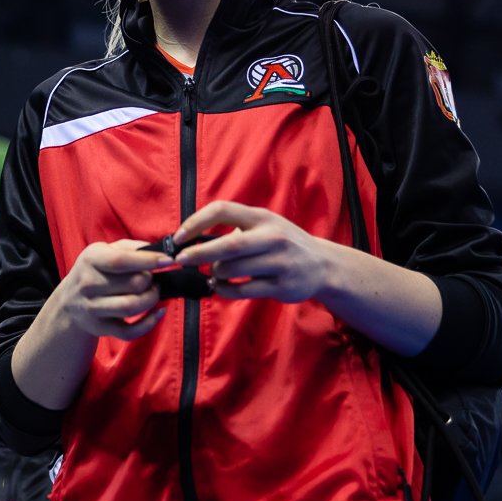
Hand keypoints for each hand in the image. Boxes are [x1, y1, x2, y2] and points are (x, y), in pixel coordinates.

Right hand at [55, 240, 172, 340]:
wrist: (69, 301)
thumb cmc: (95, 271)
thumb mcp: (105, 251)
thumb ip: (131, 248)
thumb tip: (160, 250)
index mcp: (91, 259)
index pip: (122, 261)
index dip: (148, 261)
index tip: (169, 261)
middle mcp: (88, 284)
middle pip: (133, 284)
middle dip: (151, 280)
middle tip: (153, 279)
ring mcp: (92, 308)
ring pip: (132, 307)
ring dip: (152, 299)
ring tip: (153, 292)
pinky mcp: (99, 327)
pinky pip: (130, 331)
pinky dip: (149, 323)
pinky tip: (158, 313)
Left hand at [172, 201, 333, 302]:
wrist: (322, 265)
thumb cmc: (282, 243)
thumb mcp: (264, 225)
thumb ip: (234, 228)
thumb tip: (191, 239)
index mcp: (262, 217)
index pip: (223, 210)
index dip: (196, 222)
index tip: (179, 236)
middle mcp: (272, 237)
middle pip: (229, 245)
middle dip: (199, 253)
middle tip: (180, 260)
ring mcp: (279, 262)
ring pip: (234, 270)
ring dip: (215, 273)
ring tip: (213, 273)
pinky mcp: (282, 286)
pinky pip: (243, 290)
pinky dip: (225, 290)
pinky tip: (220, 287)